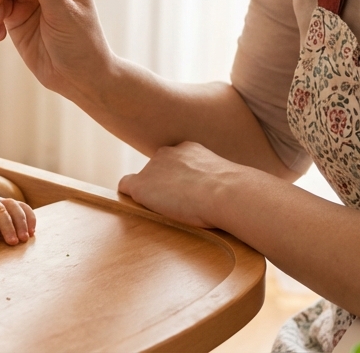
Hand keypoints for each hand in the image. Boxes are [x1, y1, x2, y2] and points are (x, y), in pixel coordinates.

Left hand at [118, 142, 249, 229]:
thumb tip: (225, 193)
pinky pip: (126, 186)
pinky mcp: (141, 185)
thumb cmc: (234, 191)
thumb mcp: (225, 178)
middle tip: (180, 204)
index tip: (187, 192)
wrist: (226, 192)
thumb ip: (216, 180)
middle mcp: (167, 153)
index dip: (178, 178)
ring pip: (144, 181)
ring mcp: (152, 168)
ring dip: (152, 194)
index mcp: (188, 149)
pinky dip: (129, 196)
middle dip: (164, 185)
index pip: (174, 162)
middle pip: (157, 170)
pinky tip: (139, 207)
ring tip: (170, 210)